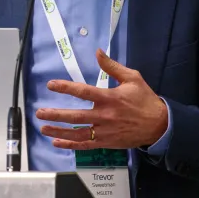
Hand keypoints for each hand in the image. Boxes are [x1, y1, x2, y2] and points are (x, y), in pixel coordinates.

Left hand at [36, 49, 168, 149]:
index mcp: (109, 98)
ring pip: (77, 133)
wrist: (159, 125)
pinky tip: (57, 143)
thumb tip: (98, 52)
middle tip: (40, 113)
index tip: (51, 85)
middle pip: (75, 116)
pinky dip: (70, 145)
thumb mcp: (132, 78)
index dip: (65, 88)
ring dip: (59, 131)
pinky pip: (85, 145)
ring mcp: (104, 132)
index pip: (83, 92)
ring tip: (43, 128)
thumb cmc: (145, 99)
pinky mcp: (106, 143)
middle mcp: (104, 116)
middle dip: (55, 115)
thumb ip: (112, 66)